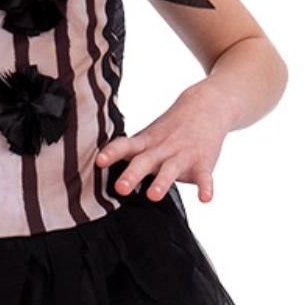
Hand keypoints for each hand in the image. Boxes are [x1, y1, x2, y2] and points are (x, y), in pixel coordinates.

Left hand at [95, 80, 231, 204]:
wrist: (206, 106)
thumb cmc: (170, 129)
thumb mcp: (147, 136)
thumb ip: (128, 153)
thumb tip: (97, 171)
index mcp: (146, 143)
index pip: (125, 146)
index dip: (112, 153)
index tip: (99, 162)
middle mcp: (162, 149)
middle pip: (144, 161)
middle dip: (132, 174)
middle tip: (120, 188)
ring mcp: (183, 155)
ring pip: (171, 169)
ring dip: (162, 182)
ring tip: (154, 195)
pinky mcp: (203, 162)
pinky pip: (204, 177)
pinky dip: (206, 187)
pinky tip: (205, 198)